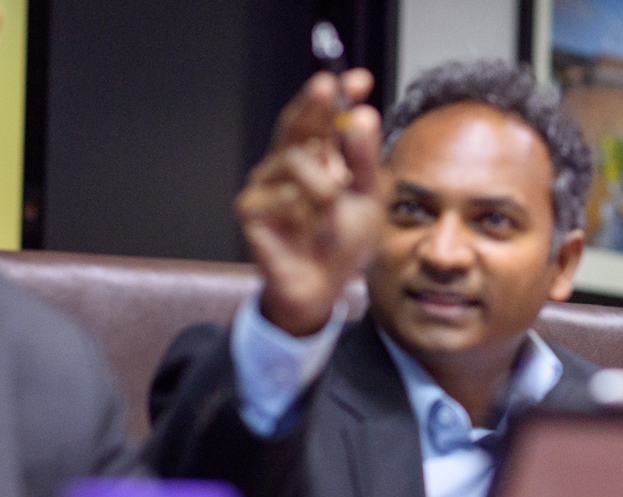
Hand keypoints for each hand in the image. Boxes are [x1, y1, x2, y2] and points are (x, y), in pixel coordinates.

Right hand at [236, 69, 385, 335]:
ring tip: (331, 206)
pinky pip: (276, 192)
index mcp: (320, 158)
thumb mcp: (367, 198)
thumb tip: (363, 115)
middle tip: (328, 86)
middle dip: (315, 103)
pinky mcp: (251, 208)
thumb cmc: (343, 241)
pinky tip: (303, 220)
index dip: (339, 96)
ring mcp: (267, 183)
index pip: (324, 118)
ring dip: (322, 181)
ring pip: (293, 158)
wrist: (324, 286)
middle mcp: (290, 164)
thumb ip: (365, 160)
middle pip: (297, 122)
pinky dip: (297, 204)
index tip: (360, 79)